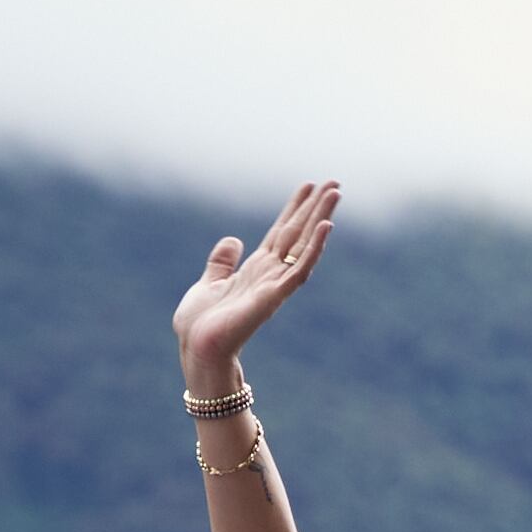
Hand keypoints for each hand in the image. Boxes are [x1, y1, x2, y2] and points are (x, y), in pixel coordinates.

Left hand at [174, 179, 337, 392]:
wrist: (196, 349)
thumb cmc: (199, 325)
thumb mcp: (207, 284)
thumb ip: (221, 263)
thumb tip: (232, 240)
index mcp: (255, 269)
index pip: (281, 232)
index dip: (294, 208)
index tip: (308, 186)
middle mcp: (269, 273)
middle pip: (297, 232)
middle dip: (315, 207)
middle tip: (334, 181)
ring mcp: (275, 284)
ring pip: (304, 244)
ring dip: (321, 218)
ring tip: (335, 193)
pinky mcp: (275, 296)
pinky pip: (300, 269)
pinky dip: (314, 248)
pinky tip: (326, 227)